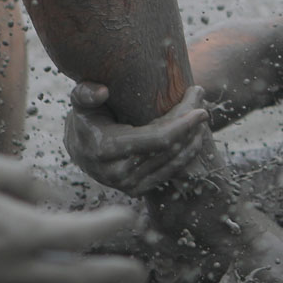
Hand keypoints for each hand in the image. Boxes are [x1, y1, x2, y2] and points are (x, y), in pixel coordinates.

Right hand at [64, 83, 209, 196]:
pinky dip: (185, 155)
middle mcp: (118, 173)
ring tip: (201, 120)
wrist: (80, 148)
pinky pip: (169, 173)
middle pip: (170, 150)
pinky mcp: (137, 190)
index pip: (157, 139)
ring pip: (173, 163)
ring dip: (192, 140)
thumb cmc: (86, 118)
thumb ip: (86, 93)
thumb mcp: (82, 102)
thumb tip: (102, 92)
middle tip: (203, 106)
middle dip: (190, 128)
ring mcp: (128, 185)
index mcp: (107, 149)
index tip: (200, 108)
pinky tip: (194, 138)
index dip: (183, 124)